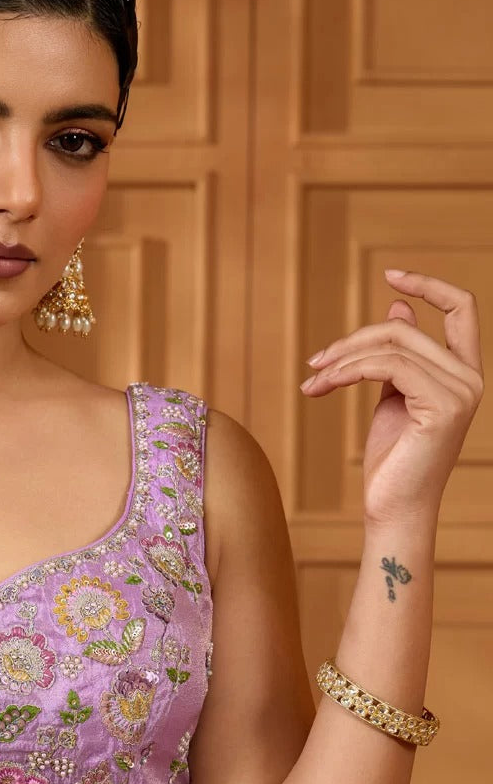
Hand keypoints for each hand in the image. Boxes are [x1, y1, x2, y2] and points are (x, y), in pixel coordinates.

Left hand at [301, 270, 483, 526]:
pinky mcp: (441, 407)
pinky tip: (322, 387)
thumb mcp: (393, 398)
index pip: (463, 308)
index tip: (390, 273)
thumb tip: (398, 310)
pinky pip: (387, 367)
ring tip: (313, 380)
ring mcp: (461, 392)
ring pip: (393, 345)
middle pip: (405, 329)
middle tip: (315, 362)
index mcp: (463, 373)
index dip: (429, 284)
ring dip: (342, 359)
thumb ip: (399, 356)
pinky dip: (348, 372)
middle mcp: (471, 379)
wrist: (394, 510)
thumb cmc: (392, 460)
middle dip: (352, 340)